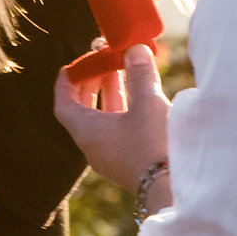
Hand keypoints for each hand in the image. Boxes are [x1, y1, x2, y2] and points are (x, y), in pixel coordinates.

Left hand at [53, 43, 171, 194]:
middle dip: (91, 83)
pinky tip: (139, 98)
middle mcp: (93, 146)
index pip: (63, 104)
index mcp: (87, 132)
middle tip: (102, 61)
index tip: (73, 65)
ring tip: (123, 70)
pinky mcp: (126, 162)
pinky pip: (115, 130)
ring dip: (109, 94)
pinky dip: (121, 109)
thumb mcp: (147, 103)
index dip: (66, 82)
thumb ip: (139, 74)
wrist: (173, 187)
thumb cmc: (153, 144)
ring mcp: (109, 156)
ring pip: (102, 119)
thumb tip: (134, 48)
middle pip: (82, 110)